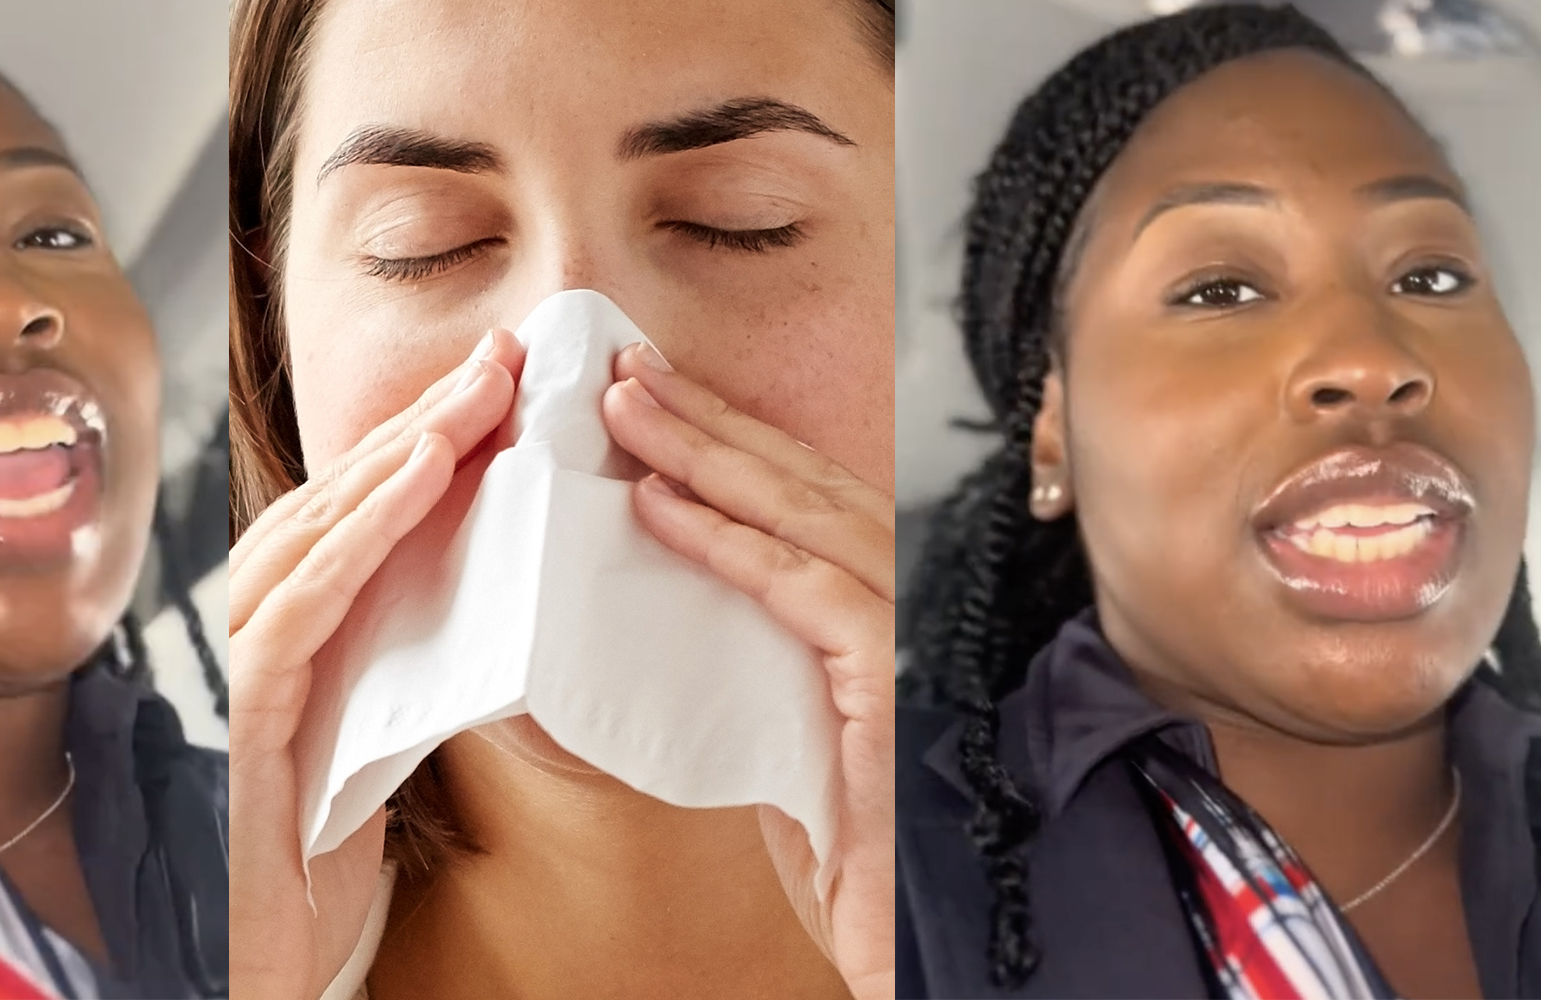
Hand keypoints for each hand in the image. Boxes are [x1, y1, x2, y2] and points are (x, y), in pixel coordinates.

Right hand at [223, 330, 525, 999]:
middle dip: (421, 422)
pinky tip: (416, 478)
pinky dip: (356, 534)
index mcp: (301, 636)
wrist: (278, 965)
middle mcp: (263, 636)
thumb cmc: (327, 858)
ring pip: (315, 533)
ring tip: (474, 396)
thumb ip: (412, 657)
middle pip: (338, 503)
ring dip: (398, 455)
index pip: (358, 514)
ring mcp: (248, 670)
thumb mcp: (383, 734)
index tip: (500, 384)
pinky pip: (302, 606)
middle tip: (504, 358)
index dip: (424, 440)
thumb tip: (490, 590)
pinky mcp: (251, 717)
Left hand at [602, 343, 896, 999]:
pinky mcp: (893, 680)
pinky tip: (658, 502)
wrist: (917, 956)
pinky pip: (800, 589)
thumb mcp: (781, 744)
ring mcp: (909, 638)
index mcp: (882, 618)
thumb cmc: (855, 864)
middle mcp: (907, 609)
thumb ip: (743, 669)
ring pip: (801, 515)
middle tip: (623, 364)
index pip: (802, 505)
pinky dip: (727, 540)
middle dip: (708, 419)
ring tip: (624, 403)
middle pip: (801, 485)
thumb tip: (655, 616)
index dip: (728, 443)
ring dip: (704, 452)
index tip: (652, 398)